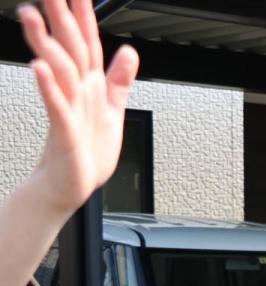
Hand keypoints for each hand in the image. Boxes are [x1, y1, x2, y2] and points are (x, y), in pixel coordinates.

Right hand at [19, 1, 138, 214]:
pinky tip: (39, 67)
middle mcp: (77, 92)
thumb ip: (119, 81)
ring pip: (58, 70)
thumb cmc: (88, 151)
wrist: (71, 184)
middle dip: (60, 19)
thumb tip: (129, 52)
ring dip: (46, 43)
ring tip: (32, 17)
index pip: (87, 43)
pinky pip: (56, 105)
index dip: (85, 18)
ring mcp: (68, 108)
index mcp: (90, 85)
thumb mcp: (112, 111)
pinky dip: (49, 86)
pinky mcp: (64, 130)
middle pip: (69, 49)